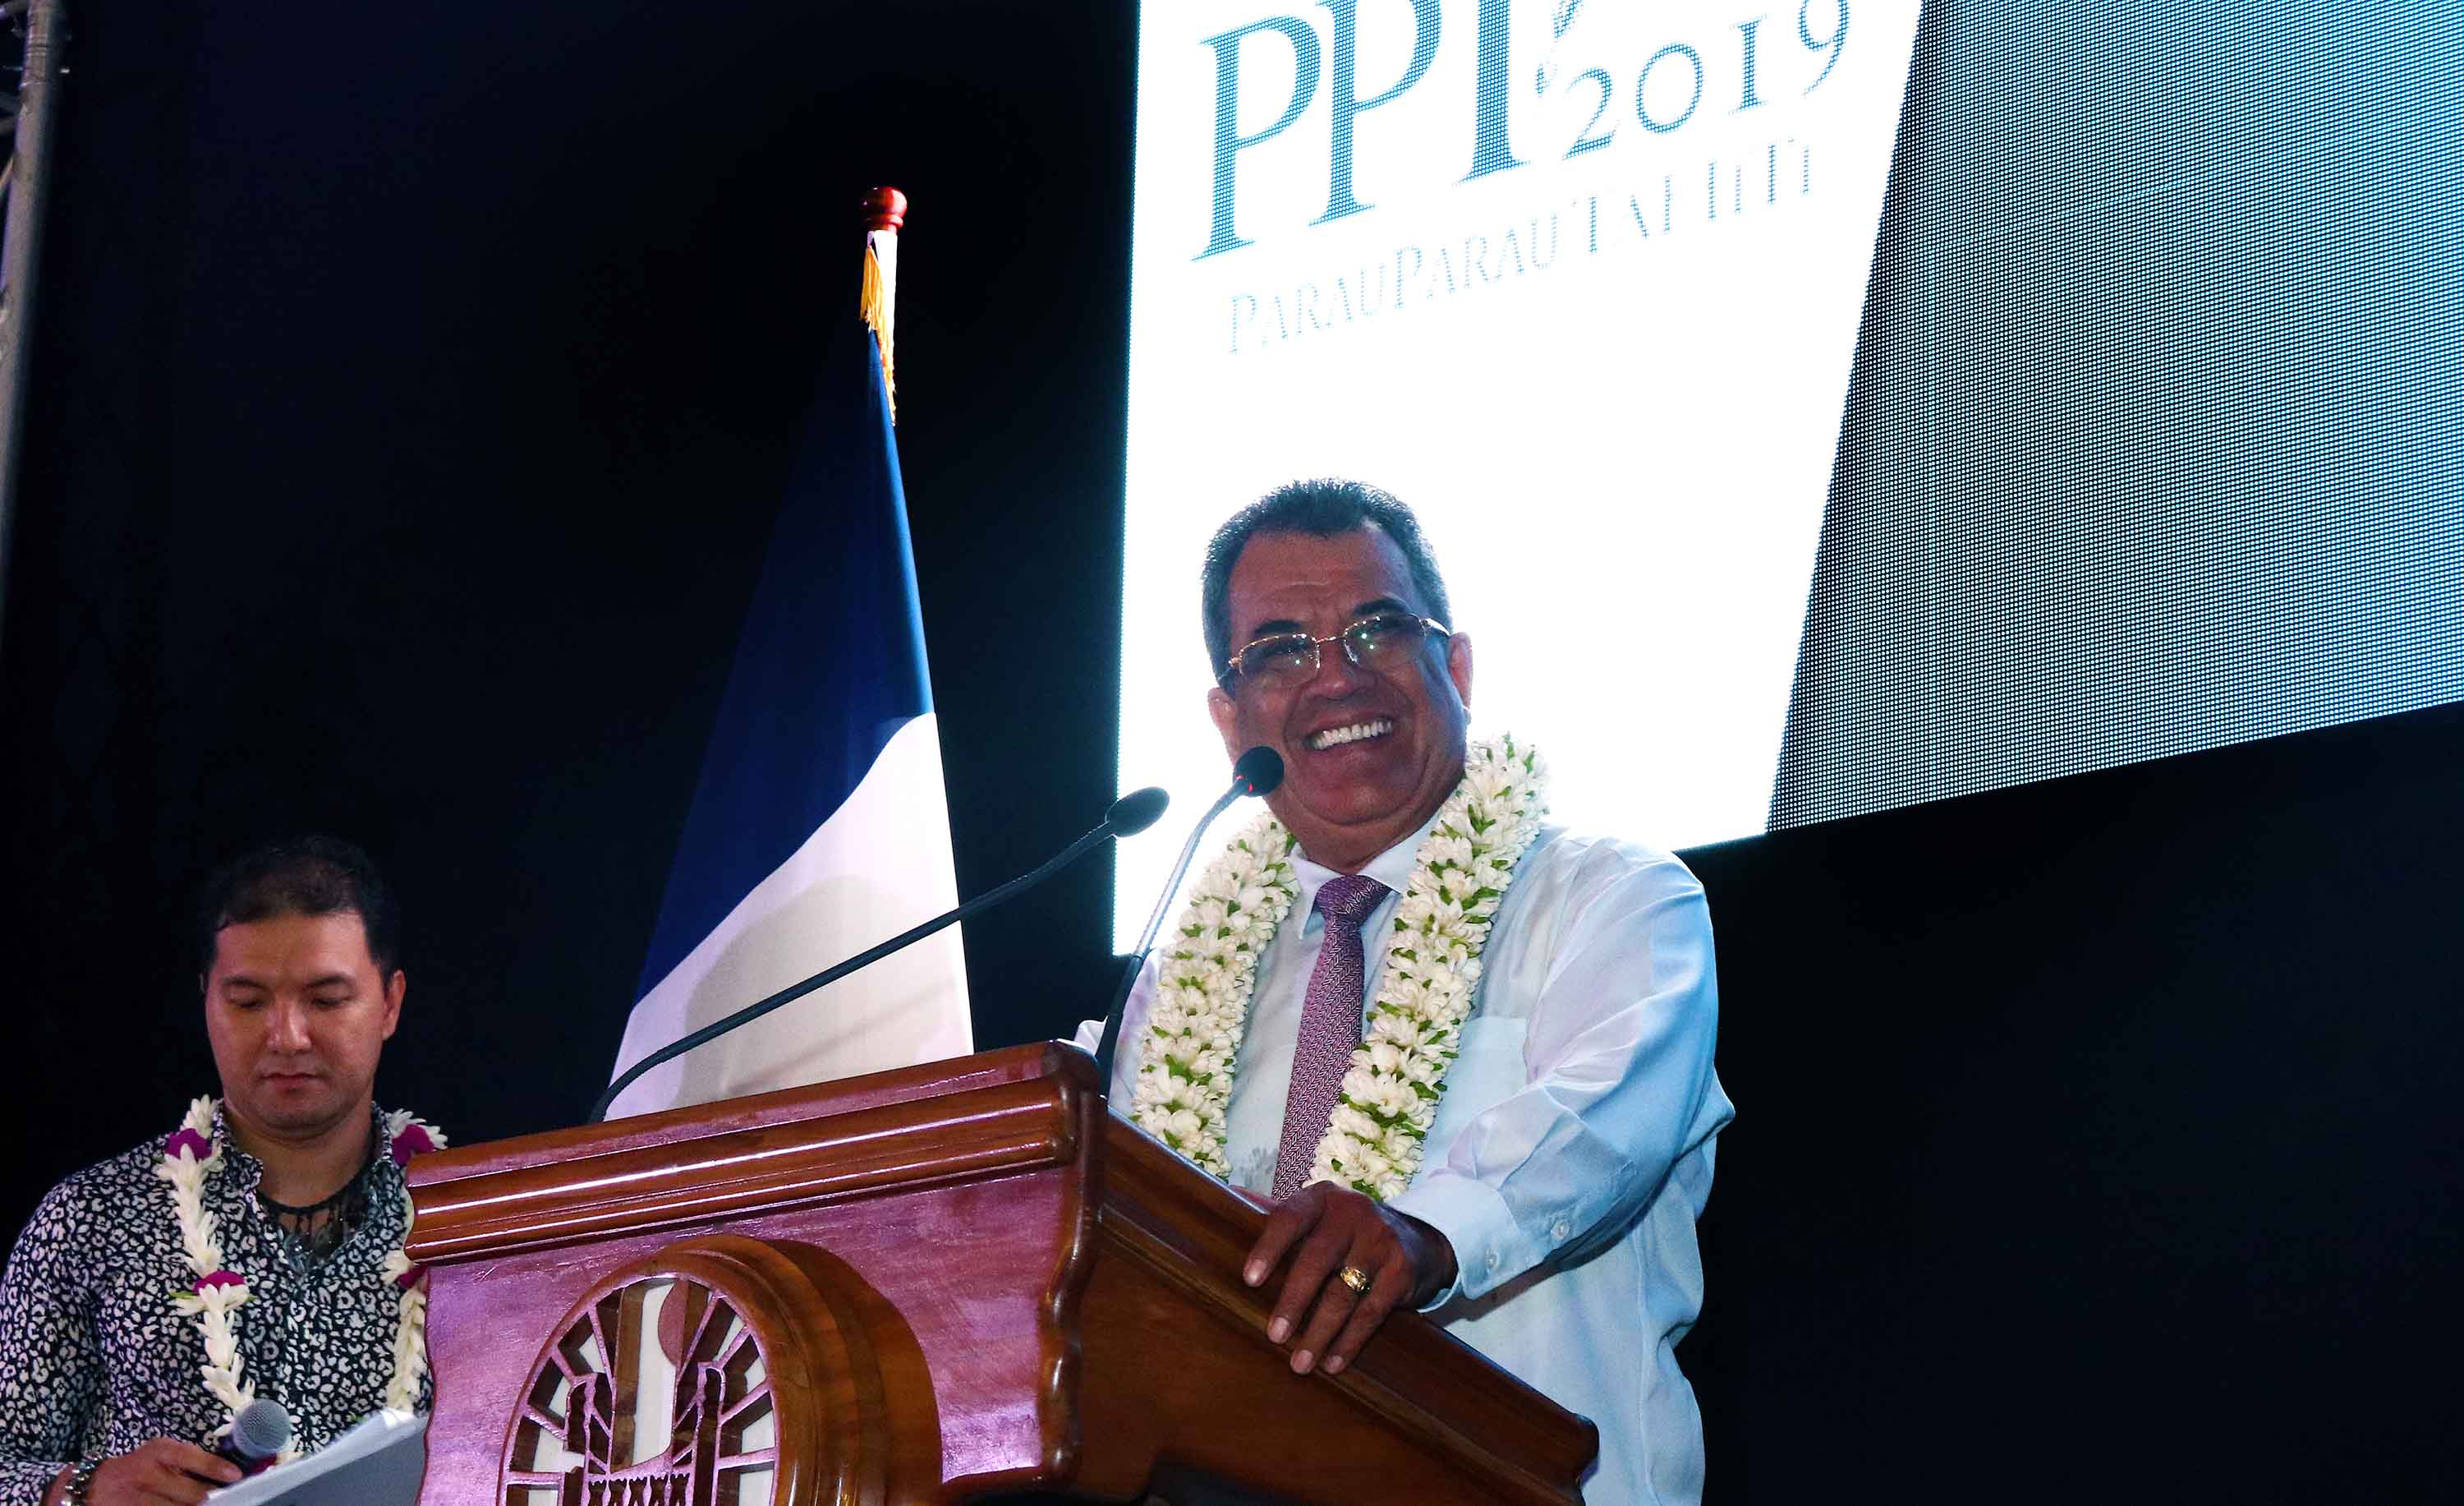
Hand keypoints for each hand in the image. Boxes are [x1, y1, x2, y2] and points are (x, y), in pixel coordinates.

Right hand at [54, 1439, 241, 1505]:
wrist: (93, 1486)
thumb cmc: (138, 1467)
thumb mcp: (159, 1453)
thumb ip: (187, 1460)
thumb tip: (225, 1472)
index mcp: (159, 1452)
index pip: (192, 1458)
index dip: (217, 1468)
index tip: (236, 1476)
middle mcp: (148, 1474)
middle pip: (192, 1493)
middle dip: (211, 1498)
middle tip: (230, 1499)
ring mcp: (138, 1499)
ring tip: (209, 1505)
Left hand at [1241, 1182, 1457, 1376]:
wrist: (1418, 1241)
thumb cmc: (1346, 1233)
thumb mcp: (1317, 1215)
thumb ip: (1277, 1212)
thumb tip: (1226, 1195)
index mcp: (1322, 1198)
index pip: (1290, 1218)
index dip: (1268, 1248)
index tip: (1250, 1281)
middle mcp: (1353, 1212)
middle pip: (1317, 1259)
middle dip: (1294, 1301)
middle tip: (1274, 1336)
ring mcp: (1380, 1240)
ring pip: (1344, 1292)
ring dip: (1320, 1332)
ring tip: (1300, 1363)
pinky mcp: (1402, 1269)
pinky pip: (1371, 1311)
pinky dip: (1350, 1341)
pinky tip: (1334, 1363)